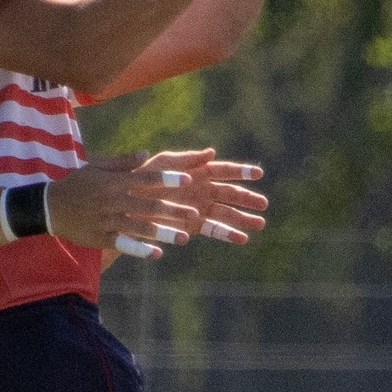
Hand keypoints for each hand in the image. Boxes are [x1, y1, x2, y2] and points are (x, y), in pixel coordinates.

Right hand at [47, 158, 199, 256]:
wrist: (50, 207)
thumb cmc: (77, 184)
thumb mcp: (97, 167)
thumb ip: (123, 162)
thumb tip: (147, 154)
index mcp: (114, 182)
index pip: (145, 178)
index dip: (167, 179)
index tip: (188, 179)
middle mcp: (113, 201)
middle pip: (147, 205)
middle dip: (172, 210)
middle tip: (194, 214)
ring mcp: (107, 221)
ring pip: (139, 227)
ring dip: (163, 233)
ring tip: (185, 238)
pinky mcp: (101, 238)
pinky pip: (124, 244)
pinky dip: (140, 249)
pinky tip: (157, 254)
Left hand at [139, 147, 266, 242]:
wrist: (127, 203)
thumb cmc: (142, 178)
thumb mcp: (162, 164)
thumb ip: (186, 160)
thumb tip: (211, 152)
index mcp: (197, 172)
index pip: (224, 170)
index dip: (241, 172)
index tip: (258, 174)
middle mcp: (202, 189)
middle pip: (230, 194)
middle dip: (247, 199)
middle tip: (264, 204)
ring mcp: (199, 208)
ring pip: (226, 213)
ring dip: (243, 219)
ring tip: (260, 224)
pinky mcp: (192, 225)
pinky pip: (213, 230)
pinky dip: (227, 234)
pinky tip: (242, 239)